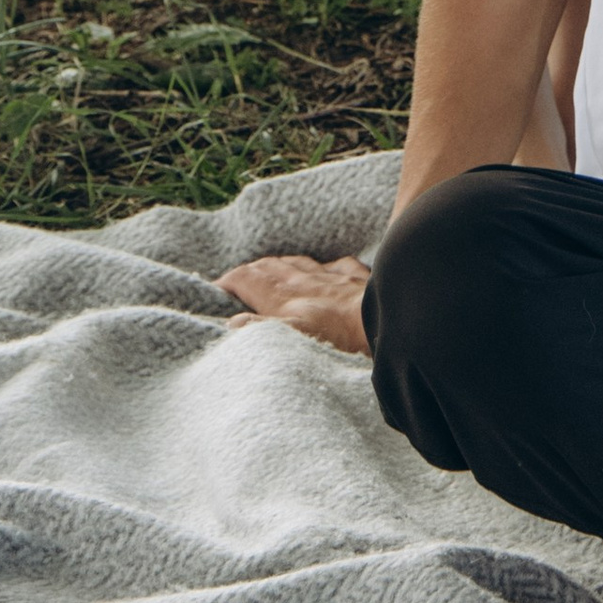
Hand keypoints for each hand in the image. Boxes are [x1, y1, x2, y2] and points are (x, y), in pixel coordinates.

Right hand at [220, 252, 372, 354]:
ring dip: (281, 264)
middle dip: (251, 270)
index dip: (230, 281)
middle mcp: (305, 282)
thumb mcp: (292, 338)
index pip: (249, 280)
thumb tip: (232, 323)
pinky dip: (324, 267)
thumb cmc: (339, 336)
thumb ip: (260, 329)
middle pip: (271, 268)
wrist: (385, 322)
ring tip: (270, 267)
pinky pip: (336, 266)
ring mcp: (332, 278)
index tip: (217, 288)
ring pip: (300, 264)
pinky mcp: (357, 279)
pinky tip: (327, 269)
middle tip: (238, 278)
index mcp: (285, 297)